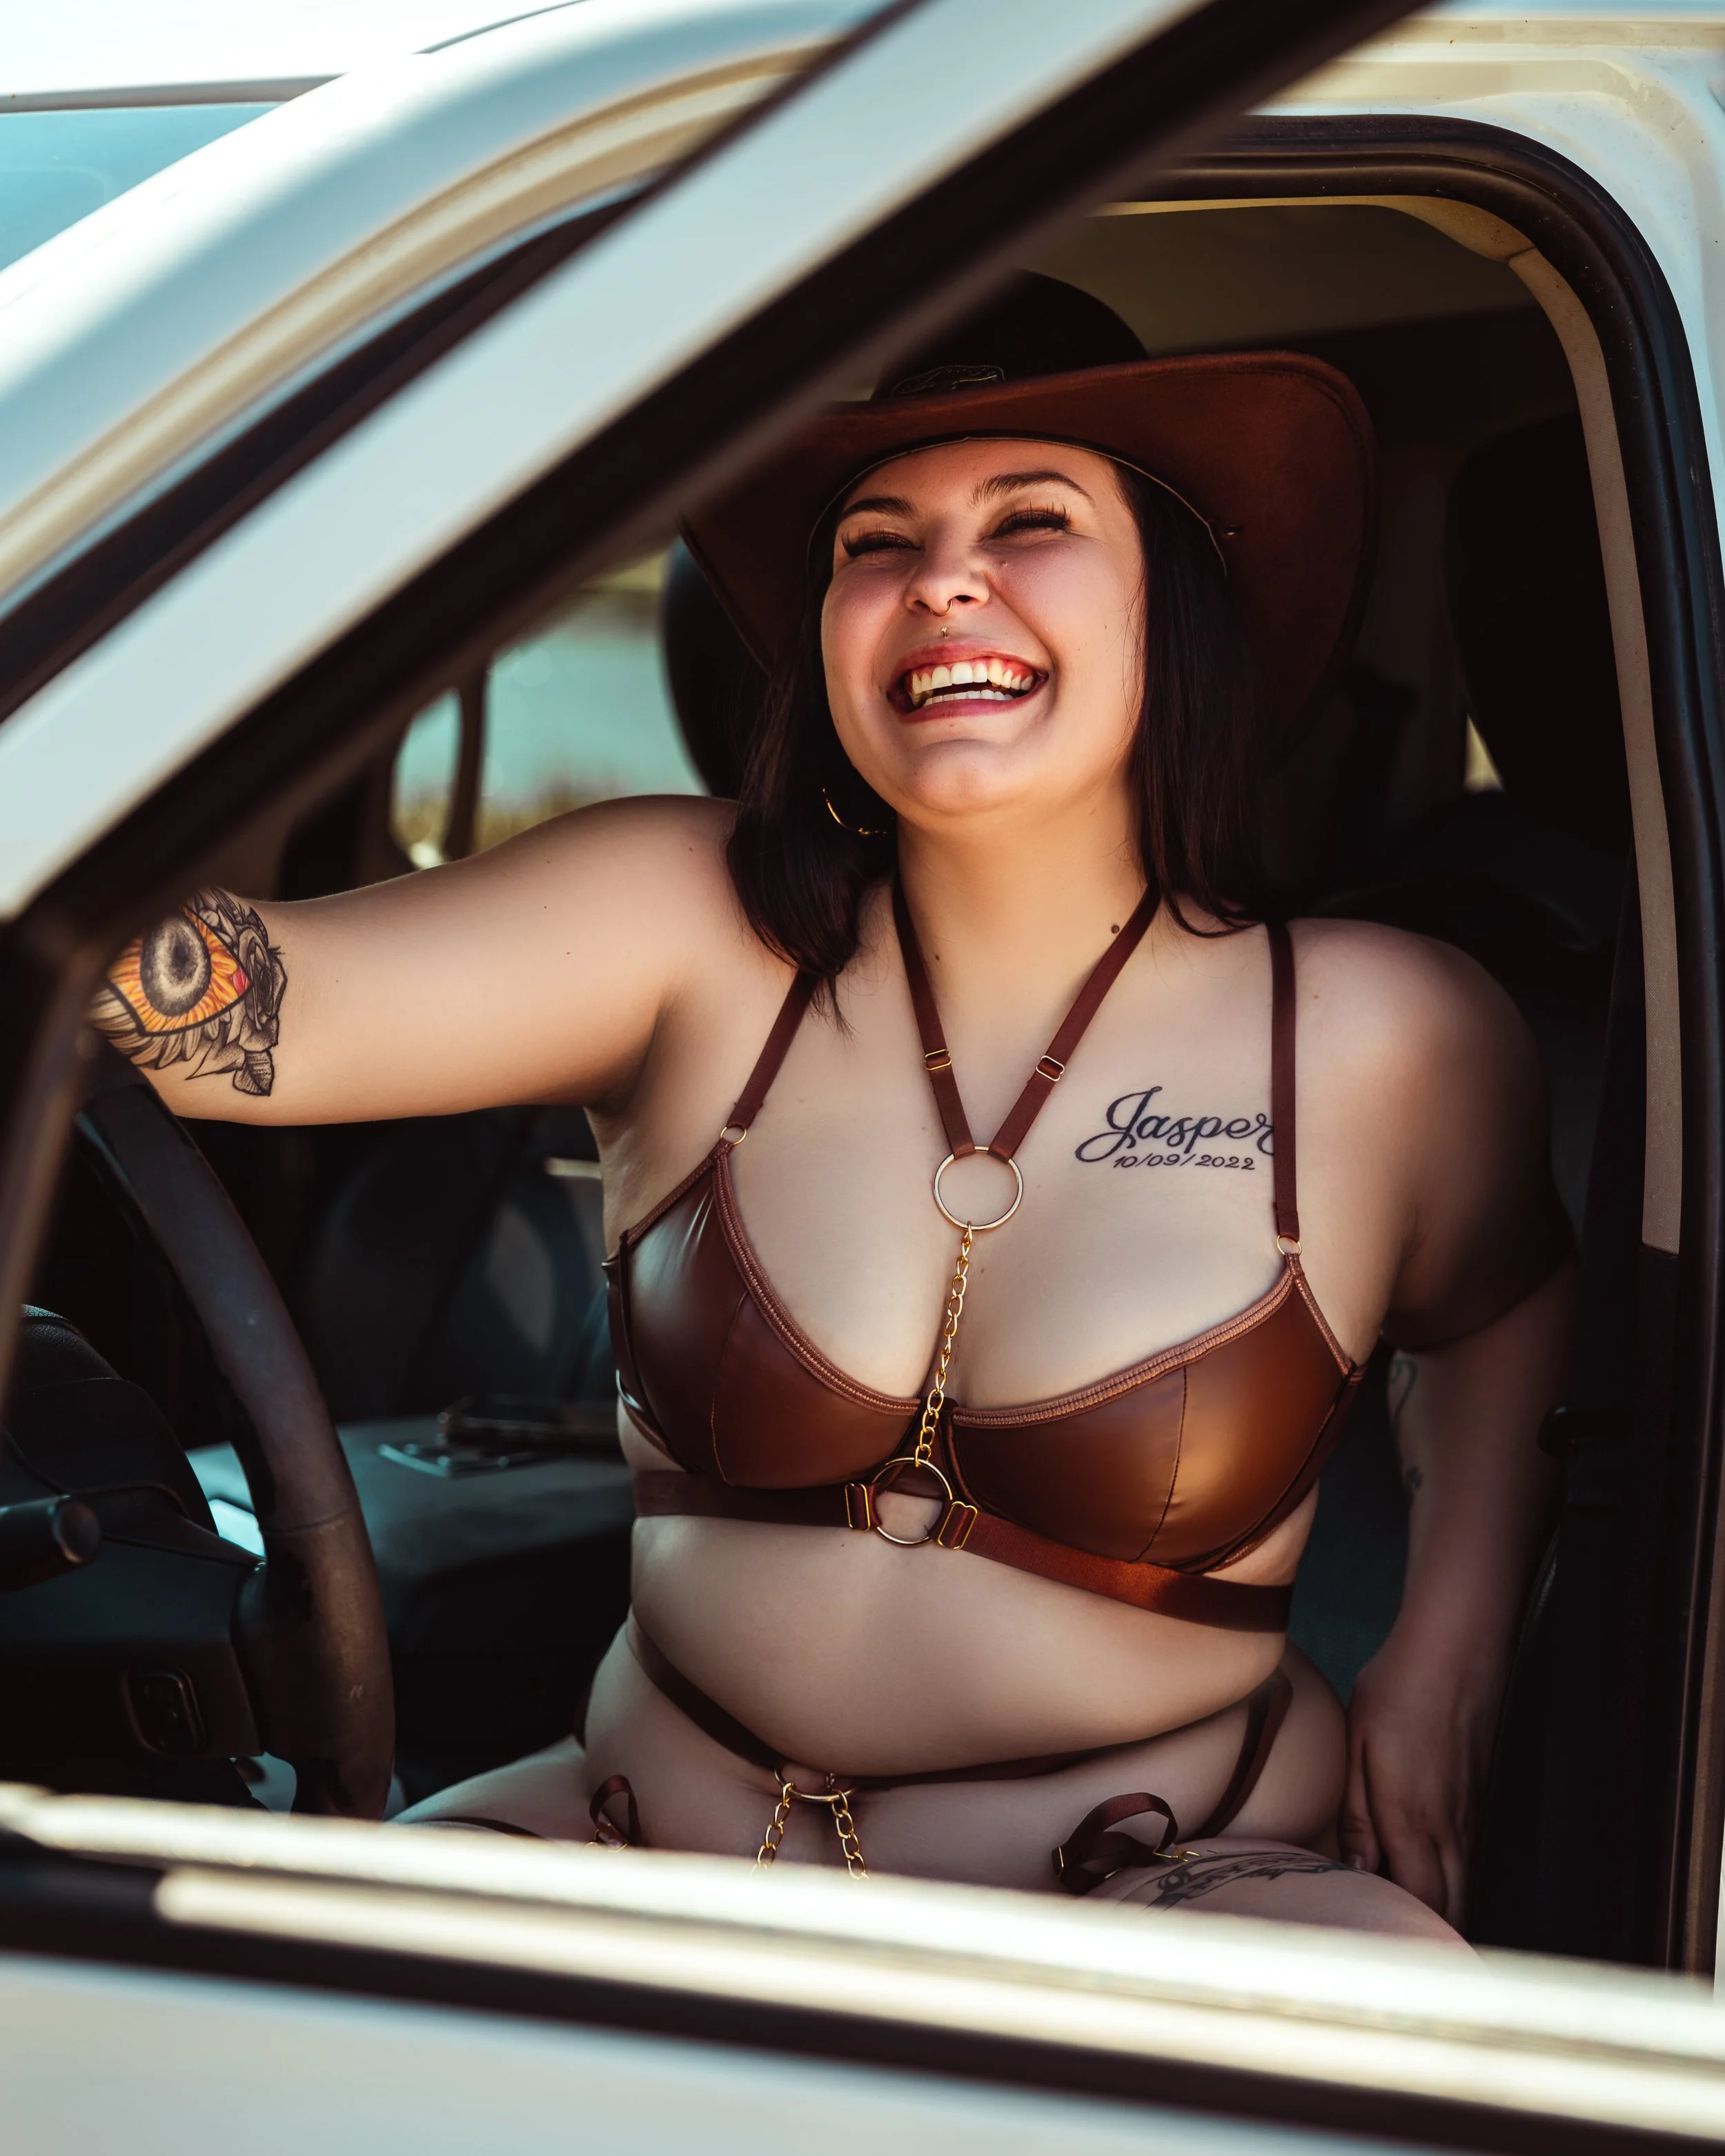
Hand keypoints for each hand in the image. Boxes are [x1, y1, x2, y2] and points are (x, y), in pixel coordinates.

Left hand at [1338, 1631, 1500, 1923]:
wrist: (1456, 1647)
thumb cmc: (1397, 1689)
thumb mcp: (1357, 1742)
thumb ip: (1357, 1812)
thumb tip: (1358, 1870)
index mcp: (1413, 1816)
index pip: (1420, 1900)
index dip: (1403, 1929)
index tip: (1375, 1935)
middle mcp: (1452, 1826)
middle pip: (1454, 1907)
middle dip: (1427, 1931)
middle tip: (1390, 1935)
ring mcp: (1474, 1814)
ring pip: (1469, 1886)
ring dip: (1443, 1907)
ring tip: (1405, 1913)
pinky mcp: (1484, 1799)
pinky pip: (1473, 1859)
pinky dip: (1456, 1879)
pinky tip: (1428, 1872)